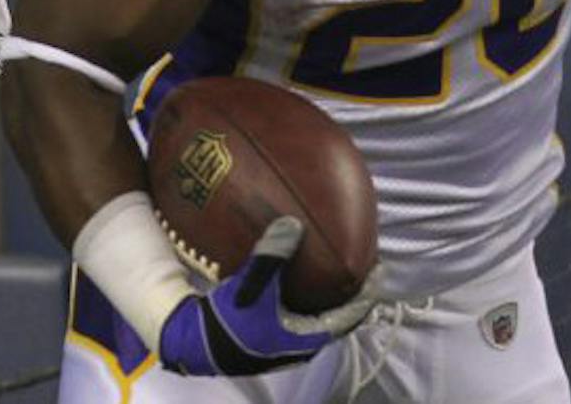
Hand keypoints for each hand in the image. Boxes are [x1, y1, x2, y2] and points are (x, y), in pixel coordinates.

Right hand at [157, 217, 378, 376]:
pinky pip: (302, 314)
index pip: (349, 317)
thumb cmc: (224, 321)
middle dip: (351, 293)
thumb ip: (271, 257)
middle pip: (338, 317)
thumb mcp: (250, 287)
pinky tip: (303, 277)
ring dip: (331, 295)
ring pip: (320, 317)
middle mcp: (300, 344)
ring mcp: (286, 342)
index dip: (366, 294)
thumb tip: (291, 224)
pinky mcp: (271, 335)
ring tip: (339, 268)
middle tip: (363, 265)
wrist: (191, 342)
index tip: (379, 270)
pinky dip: (310, 296)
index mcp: (304, 338)